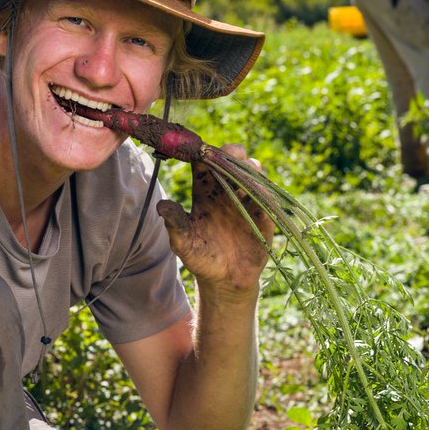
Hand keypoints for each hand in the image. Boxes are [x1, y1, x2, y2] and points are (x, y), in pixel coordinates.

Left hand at [157, 144, 272, 294]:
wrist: (224, 281)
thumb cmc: (200, 258)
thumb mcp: (184, 242)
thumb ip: (175, 223)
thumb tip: (161, 205)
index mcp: (204, 191)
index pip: (204, 163)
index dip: (202, 153)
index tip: (200, 148)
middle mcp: (226, 191)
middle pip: (231, 162)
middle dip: (233, 153)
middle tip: (231, 152)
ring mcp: (246, 202)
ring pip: (252, 175)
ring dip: (252, 169)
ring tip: (248, 169)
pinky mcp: (263, 217)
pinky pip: (267, 201)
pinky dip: (265, 194)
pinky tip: (261, 193)